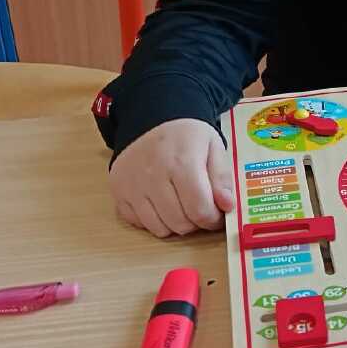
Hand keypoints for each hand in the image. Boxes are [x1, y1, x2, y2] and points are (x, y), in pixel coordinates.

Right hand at [108, 118, 235, 236]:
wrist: (151, 118)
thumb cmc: (186, 135)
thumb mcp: (214, 147)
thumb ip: (222, 178)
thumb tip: (227, 206)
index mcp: (182, 163)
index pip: (200, 210)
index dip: (214, 219)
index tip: (217, 214)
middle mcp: (153, 176)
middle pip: (180, 223)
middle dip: (196, 222)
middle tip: (199, 208)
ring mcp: (132, 186)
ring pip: (160, 229)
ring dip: (175, 224)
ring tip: (181, 205)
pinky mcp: (119, 192)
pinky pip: (139, 223)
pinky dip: (154, 220)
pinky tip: (161, 203)